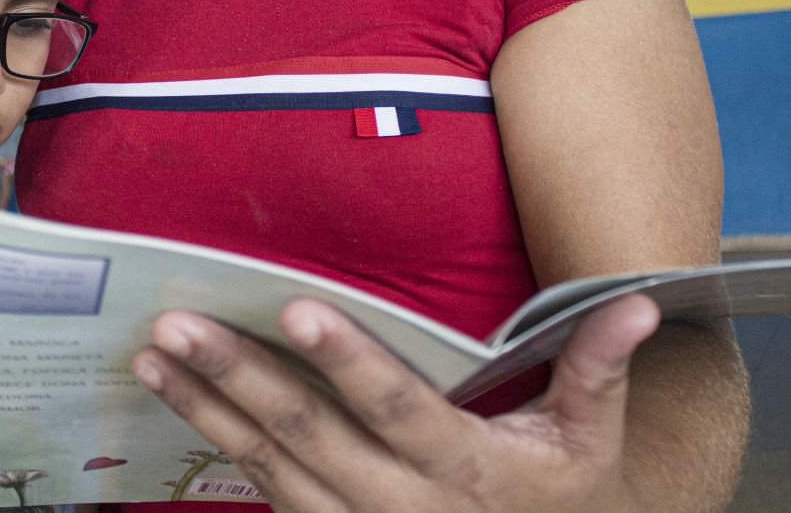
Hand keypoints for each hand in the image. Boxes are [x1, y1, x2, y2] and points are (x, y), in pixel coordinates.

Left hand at [132, 294, 660, 512]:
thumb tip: (638, 298)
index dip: (350, 363)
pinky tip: (172, 400)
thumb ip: (598, 368)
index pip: (400, 411)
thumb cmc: (567, 493)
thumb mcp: (592, 439)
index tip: (297, 309)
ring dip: (207, 411)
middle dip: (242, 379)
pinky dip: (217, 446)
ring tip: (152, 356)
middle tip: (179, 325)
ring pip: (272, 468)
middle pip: (312, 439)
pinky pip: (266, 494)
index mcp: (471, 472)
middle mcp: (406, 506)